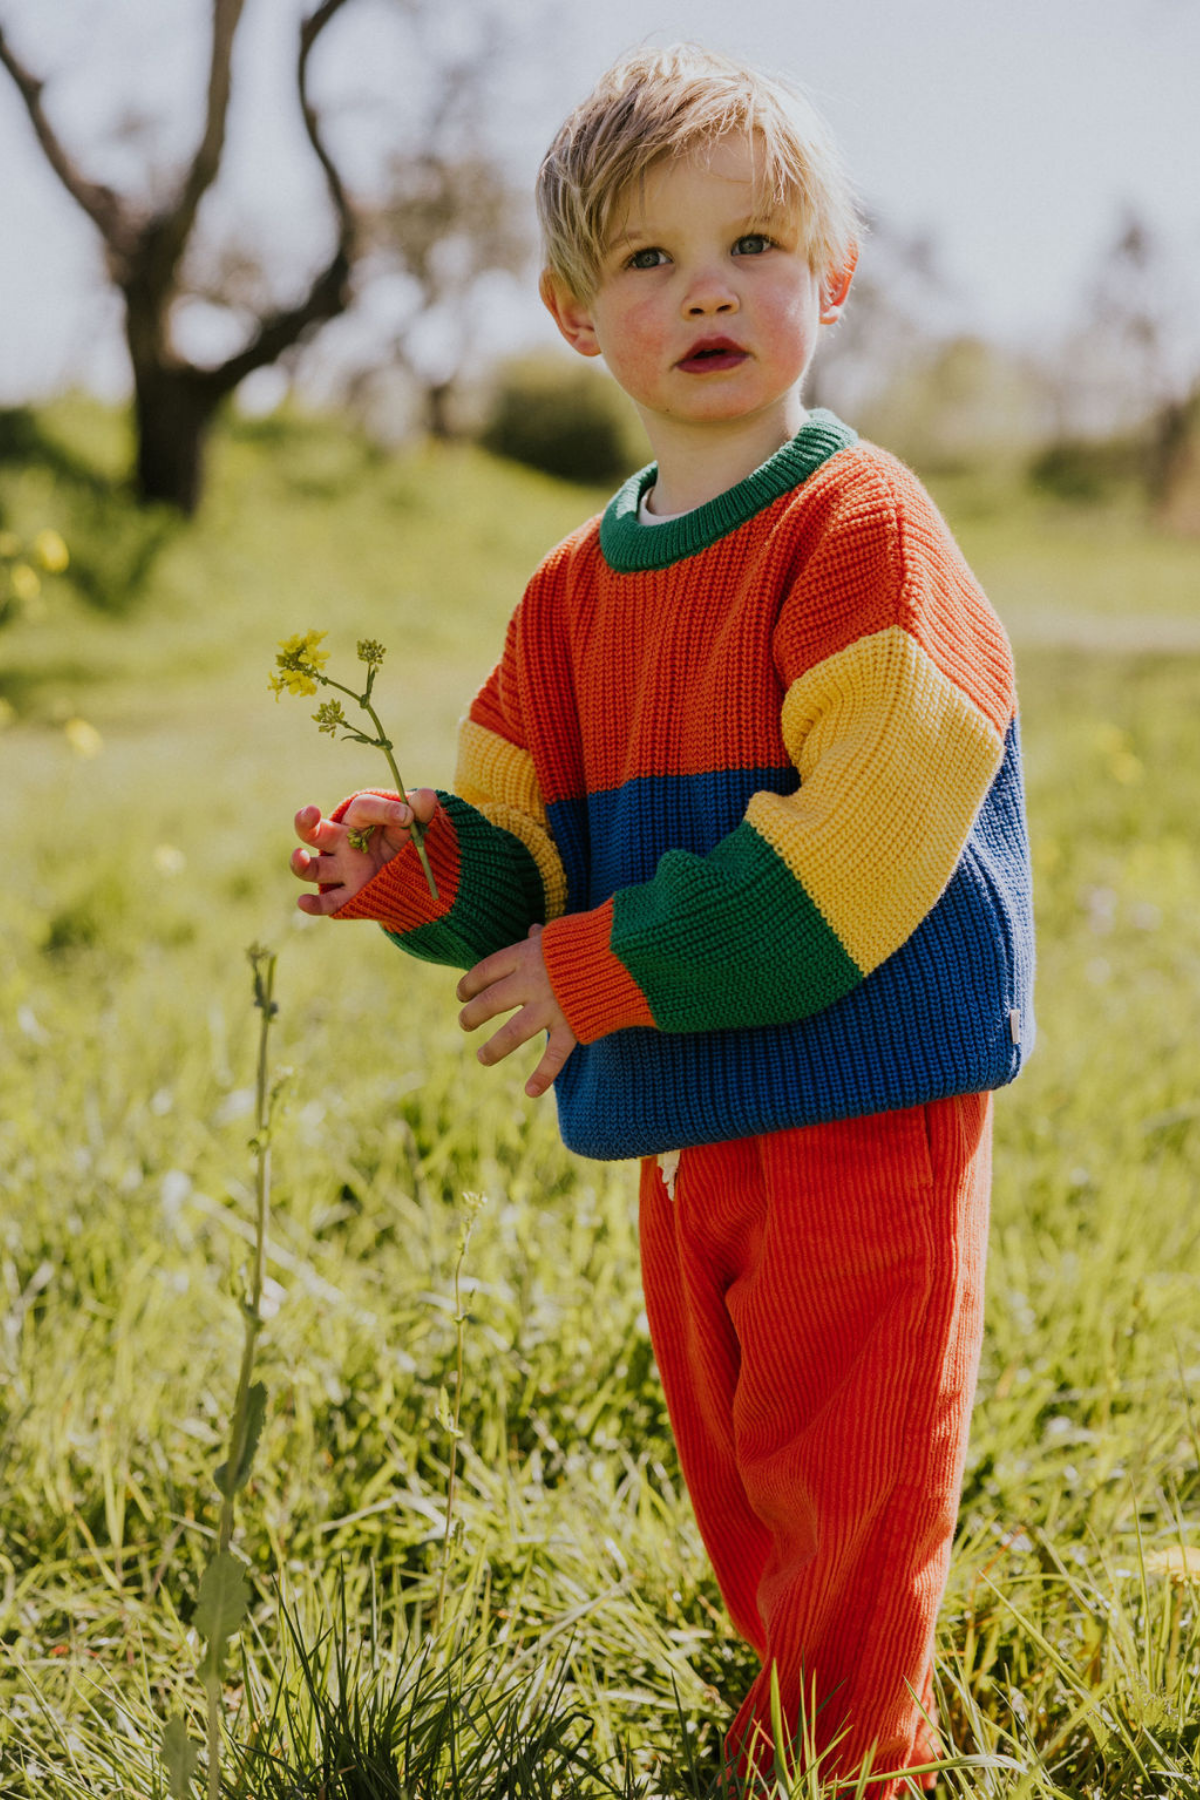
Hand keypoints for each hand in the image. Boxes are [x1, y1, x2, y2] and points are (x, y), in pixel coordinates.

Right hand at [290, 788, 436, 915]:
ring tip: (299, 857)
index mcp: (359, 819)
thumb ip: (421, 808)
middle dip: (306, 821)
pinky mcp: (349, 895)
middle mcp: (343, 843)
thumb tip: (428, 796)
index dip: (384, 811)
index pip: (363, 810)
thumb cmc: (406, 834)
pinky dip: (313, 904)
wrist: (412, 867)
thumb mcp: (418, 820)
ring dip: (301, 864)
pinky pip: (327, 902)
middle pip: (315, 831)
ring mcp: (342, 870)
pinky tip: (305, 902)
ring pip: (313, 868)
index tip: (408, 816)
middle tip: (310, 812)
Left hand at [456, 924, 576, 1097]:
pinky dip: (543, 1075)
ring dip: (494, 1048)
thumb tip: (532, 930)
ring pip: (512, 1033)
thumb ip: (542, 938)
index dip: (470, 983)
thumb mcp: (561, 934)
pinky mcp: (572, 1026)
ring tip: (482, 1058)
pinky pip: (554, 1055)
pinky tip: (530, 1091)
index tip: (462, 994)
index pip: (486, 970)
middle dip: (473, 1014)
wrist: (626, 951)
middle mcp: (533, 982)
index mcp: (527, 956)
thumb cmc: (593, 938)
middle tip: (465, 1023)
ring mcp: (551, 1007)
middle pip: (491, 1001)